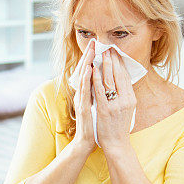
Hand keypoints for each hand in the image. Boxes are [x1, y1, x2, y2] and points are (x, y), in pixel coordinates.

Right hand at [72, 38, 96, 152]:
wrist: (86, 142)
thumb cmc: (93, 124)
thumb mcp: (95, 105)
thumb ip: (96, 93)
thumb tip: (102, 81)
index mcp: (85, 93)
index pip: (88, 72)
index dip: (91, 58)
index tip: (96, 45)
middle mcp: (82, 95)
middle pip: (85, 71)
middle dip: (90, 55)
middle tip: (94, 41)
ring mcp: (82, 100)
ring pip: (84, 78)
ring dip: (87, 63)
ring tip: (91, 49)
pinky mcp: (83, 107)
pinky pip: (86, 91)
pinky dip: (87, 79)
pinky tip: (90, 69)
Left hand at [92, 48, 136, 149]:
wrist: (116, 144)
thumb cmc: (119, 128)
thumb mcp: (127, 110)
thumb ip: (125, 97)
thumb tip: (123, 83)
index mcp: (131, 99)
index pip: (126, 77)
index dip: (121, 64)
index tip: (116, 53)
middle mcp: (125, 100)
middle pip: (119, 76)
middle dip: (113, 61)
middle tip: (108, 49)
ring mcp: (115, 105)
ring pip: (110, 80)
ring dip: (105, 65)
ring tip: (101, 54)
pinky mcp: (105, 110)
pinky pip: (100, 91)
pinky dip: (96, 79)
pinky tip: (93, 69)